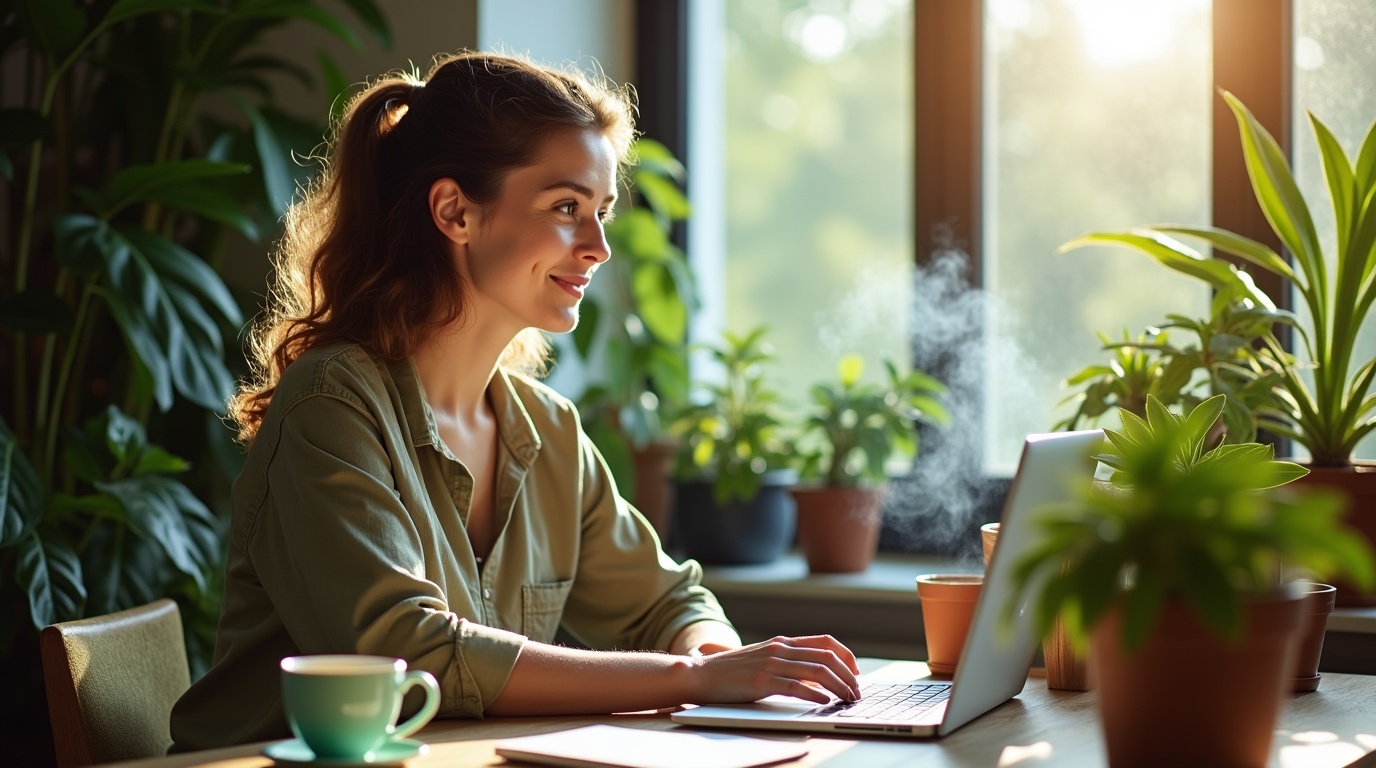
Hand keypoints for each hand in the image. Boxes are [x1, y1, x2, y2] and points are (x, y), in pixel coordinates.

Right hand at [688, 634, 860, 705]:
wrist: (701, 674)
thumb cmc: (732, 671)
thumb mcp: (764, 658)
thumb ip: (788, 662)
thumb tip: (816, 676)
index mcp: (782, 642)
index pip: (825, 641)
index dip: (846, 656)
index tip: (856, 672)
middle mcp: (780, 649)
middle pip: (827, 657)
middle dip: (848, 675)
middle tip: (856, 692)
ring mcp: (771, 664)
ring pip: (817, 671)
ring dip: (839, 686)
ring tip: (847, 699)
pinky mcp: (762, 681)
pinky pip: (796, 686)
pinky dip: (815, 694)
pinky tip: (824, 701)